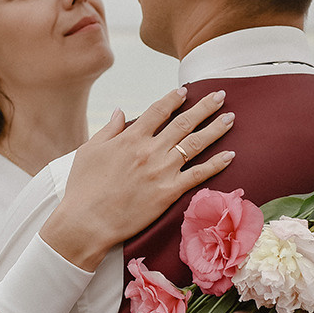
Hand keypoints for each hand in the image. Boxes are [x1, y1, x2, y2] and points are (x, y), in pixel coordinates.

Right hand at [40, 88, 234, 269]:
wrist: (86, 222)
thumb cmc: (83, 188)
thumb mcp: (89, 151)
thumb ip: (108, 129)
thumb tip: (121, 111)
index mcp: (130, 138)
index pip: (158, 111)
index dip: (173, 99)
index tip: (185, 91)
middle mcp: (150, 150)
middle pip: (183, 122)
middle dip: (204, 107)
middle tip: (221, 96)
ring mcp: (162, 171)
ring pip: (195, 144)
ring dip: (215, 129)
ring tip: (230, 118)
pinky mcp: (169, 192)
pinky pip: (198, 175)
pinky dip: (216, 164)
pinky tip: (230, 155)